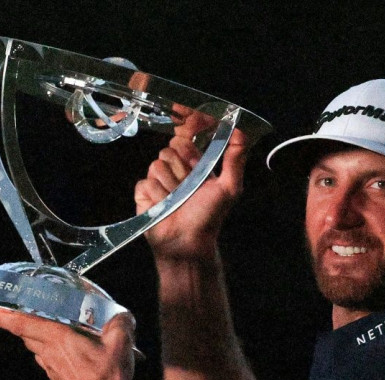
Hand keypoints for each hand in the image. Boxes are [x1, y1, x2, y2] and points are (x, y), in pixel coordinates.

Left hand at [0, 306, 135, 379]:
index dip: (4, 316)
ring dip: (31, 334)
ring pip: (35, 346)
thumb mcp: (120, 343)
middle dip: (15, 322)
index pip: (25, 324)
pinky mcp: (58, 377)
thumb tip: (123, 315)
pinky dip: (45, 348)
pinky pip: (45, 357)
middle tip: (7, 311)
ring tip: (35, 324)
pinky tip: (57, 346)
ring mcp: (52, 367)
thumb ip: (121, 323)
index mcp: (60, 338)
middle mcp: (51, 352)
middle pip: (26, 334)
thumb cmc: (107, 377)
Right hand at [135, 105, 248, 260]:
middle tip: (188, 189)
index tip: (192, 159)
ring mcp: (157, 181)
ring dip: (169, 187)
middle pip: (168, 151)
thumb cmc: (209, 217)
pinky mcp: (143, 193)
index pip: (184, 140)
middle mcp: (174, 170)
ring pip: (156, 166)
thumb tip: (241, 133)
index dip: (186, 147)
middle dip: (180, 171)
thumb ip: (235, 160)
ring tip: (177, 202)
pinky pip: (144, 183)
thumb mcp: (229, 187)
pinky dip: (156, 198)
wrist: (187, 242)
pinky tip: (163, 208)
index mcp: (193, 165)